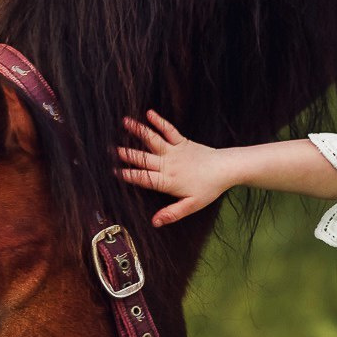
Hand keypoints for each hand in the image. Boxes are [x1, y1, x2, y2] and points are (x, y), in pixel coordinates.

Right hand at [114, 110, 230, 227]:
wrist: (225, 169)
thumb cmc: (209, 189)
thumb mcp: (191, 206)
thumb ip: (171, 214)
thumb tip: (154, 222)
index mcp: (167, 181)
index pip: (143, 178)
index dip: (128, 175)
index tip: (114, 172)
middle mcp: (168, 164)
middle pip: (143, 158)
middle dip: (127, 154)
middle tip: (110, 149)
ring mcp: (174, 151)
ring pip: (153, 140)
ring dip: (138, 131)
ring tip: (125, 122)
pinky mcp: (182, 141)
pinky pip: (168, 130)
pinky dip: (159, 121)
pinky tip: (149, 113)